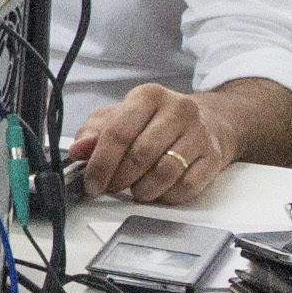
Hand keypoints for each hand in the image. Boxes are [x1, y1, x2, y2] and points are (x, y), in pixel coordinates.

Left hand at [68, 84, 230, 204]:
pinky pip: (187, 186)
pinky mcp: (213, 156)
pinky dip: (167, 196)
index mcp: (148, 96)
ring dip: (143, 190)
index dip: (101, 163)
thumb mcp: (122, 116)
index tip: (92, 182)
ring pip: (165, 172)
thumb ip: (95, 132)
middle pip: (141, 154)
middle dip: (120, 178)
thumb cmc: (158, 120)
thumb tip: (78, 150)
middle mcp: (177, 110)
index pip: (118, 132)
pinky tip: (159, 192)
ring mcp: (199, 133)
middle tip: (111, 187)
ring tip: (135, 190)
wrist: (211, 120)